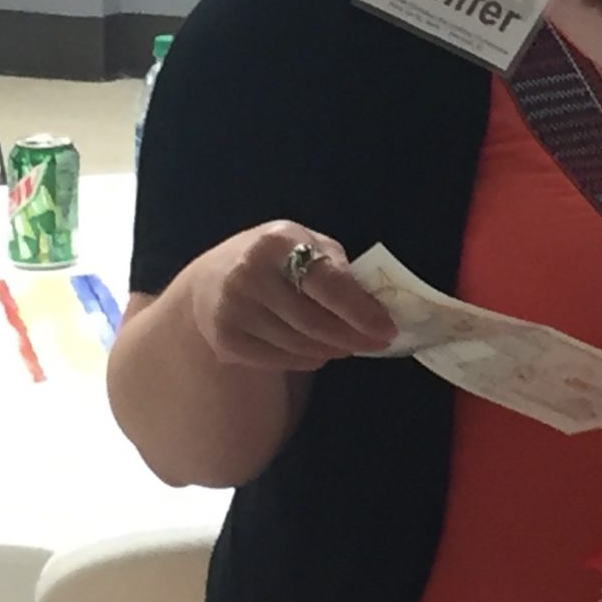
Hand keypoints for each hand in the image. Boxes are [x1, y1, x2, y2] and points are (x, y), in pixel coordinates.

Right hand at [186, 222, 397, 371]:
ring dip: (333, 350)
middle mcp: (249, 274)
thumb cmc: (278, 258)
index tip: (387, 329)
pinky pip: (280, 359)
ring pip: (299, 345)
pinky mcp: (225, 340)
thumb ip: (341, 270)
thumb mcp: (310, 246)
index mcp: (278, 242)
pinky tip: (318, 352)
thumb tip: (377, 309)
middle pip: (313, 321)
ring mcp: (233, 310)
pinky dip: (307, 359)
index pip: (327, 283)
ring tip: (349, 345)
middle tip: (377, 344)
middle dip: (353, 337)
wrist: (214, 277)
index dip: (361, 310)